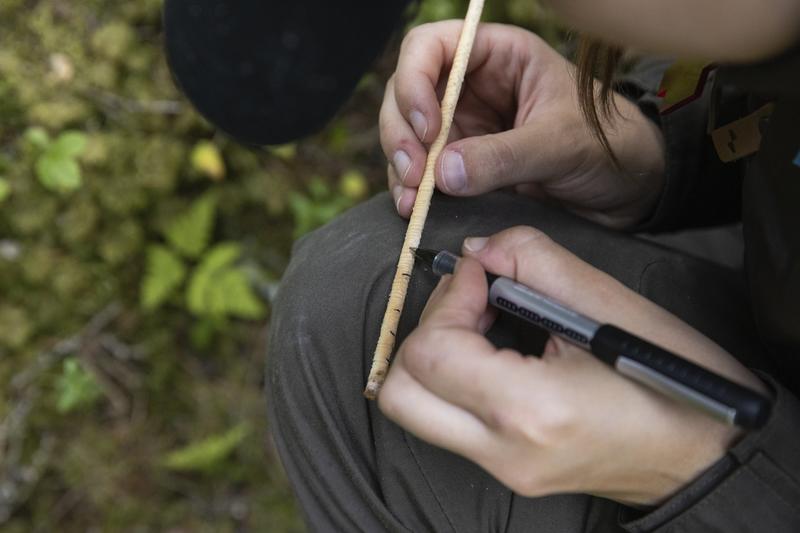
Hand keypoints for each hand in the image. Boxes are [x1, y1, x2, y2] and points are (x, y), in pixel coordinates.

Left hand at [378, 227, 767, 504]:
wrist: (706, 454)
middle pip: (399, 392)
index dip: (446, 299)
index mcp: (530, 409)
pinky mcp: (505, 472)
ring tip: (483, 322)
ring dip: (433, 354)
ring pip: (415, 408)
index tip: (480, 274)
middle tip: (471, 300)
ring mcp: (501, 469)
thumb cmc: (673, 378)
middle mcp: (503, 450)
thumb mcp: (607, 303)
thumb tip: (477, 251)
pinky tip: (494, 350)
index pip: (430, 352)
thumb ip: (529, 258)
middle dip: (423, 330)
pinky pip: (445, 420)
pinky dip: (451, 377)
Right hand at [380, 22, 665, 228]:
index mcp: (500, 56)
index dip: (415, 80)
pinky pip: (423, 170)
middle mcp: (473, 86)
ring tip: (412, 198)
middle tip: (415, 172)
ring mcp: (465, 125)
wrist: (628, 188)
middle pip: (408, 91)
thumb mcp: (561, 145)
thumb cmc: (609, 145)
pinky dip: (412, 188)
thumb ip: (504, 156)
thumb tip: (443, 172)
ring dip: (401, 164)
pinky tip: (414, 207)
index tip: (426, 127)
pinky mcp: (464, 164)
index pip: (432, 47)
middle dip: (402, 131)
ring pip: (408, 134)